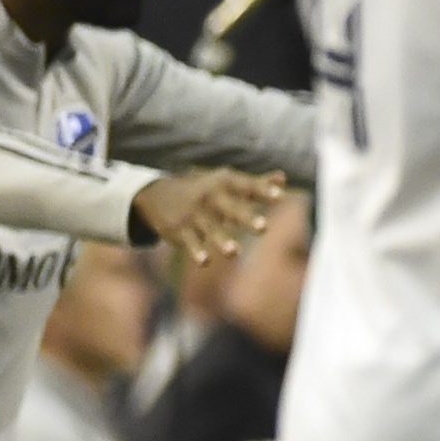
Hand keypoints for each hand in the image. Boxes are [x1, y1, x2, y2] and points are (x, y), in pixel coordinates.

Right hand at [132, 169, 284, 264]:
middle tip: (264, 228)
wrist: (157, 194)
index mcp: (224, 184)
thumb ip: (255, 183)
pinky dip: (196, 252)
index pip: (246, 187)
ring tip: (234, 253)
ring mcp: (193, 215)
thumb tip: (282, 178)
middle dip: (246, 218)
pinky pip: (190, 242)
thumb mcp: (226, 183)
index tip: (280, 197)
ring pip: (211, 230)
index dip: (263, 191)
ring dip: (223, 241)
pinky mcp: (179, 230)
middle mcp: (210, 198)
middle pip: (231, 209)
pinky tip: (205, 262)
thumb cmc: (205, 190)